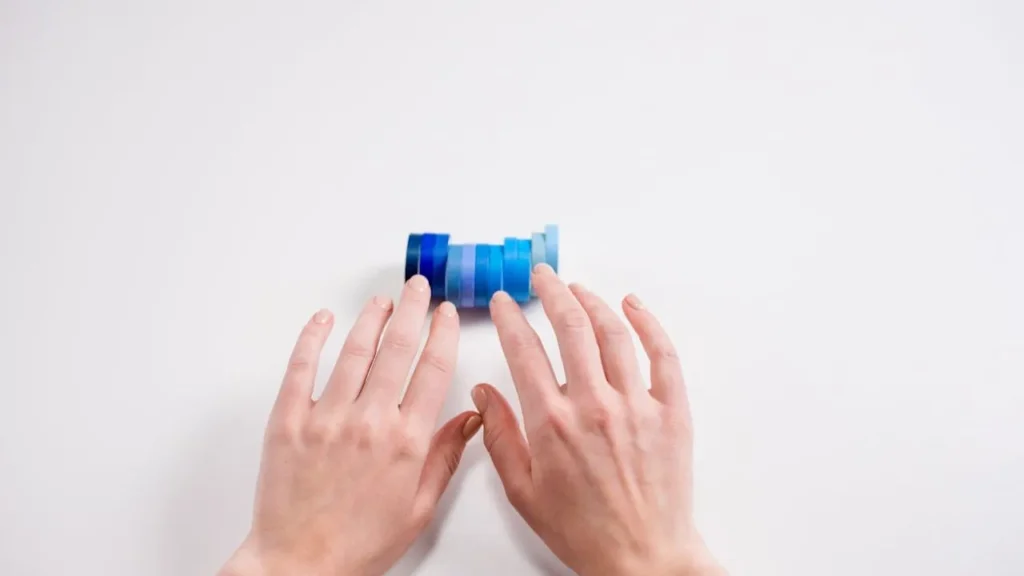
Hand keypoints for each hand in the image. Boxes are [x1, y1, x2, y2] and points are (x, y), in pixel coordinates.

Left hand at [220, 275, 480, 575]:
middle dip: (411, 311)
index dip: (441, 334)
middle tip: (418, 288)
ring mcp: (326, 418)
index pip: (432, 370)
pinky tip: (323, 320)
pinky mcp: (288, 422)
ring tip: (382, 300)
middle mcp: (369, 422)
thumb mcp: (419, 507)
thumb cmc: (360, 544)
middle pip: (397, 349)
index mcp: (407, 442)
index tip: (444, 314)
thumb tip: (470, 417)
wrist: (301, 566)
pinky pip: (301, 369)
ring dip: (371, 319)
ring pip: (354, 352)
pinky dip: (312, 339)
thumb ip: (445, 456)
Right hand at [475, 264, 724, 575]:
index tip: (506, 303)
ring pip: (612, 332)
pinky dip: (648, 323)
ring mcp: (635, 405)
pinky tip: (633, 306)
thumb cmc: (582, 531)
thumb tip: (484, 394)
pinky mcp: (671, 412)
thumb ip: (500, 437)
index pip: (524, 350)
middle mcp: (593, 405)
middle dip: (551, 292)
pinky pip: (663, 354)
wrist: (641, 558)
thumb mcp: (523, 491)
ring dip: (592, 301)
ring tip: (577, 288)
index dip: (511, 318)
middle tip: (542, 277)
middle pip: (570, 327)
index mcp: (551, 423)